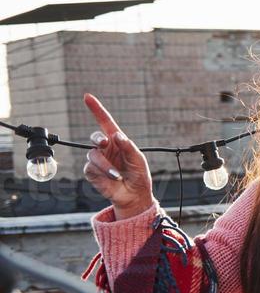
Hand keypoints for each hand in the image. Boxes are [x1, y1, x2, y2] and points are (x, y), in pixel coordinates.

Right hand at [82, 93, 154, 218]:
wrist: (134, 195)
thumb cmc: (139, 175)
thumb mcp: (139, 160)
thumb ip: (129, 147)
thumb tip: (117, 135)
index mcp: (117, 141)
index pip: (105, 122)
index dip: (96, 109)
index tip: (87, 97)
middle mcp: (106, 149)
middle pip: (96, 137)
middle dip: (99, 138)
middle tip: (105, 142)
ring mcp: (98, 160)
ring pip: (93, 154)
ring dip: (106, 164)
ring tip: (117, 174)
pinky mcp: (91, 172)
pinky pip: (91, 168)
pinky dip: (103, 173)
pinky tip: (112, 178)